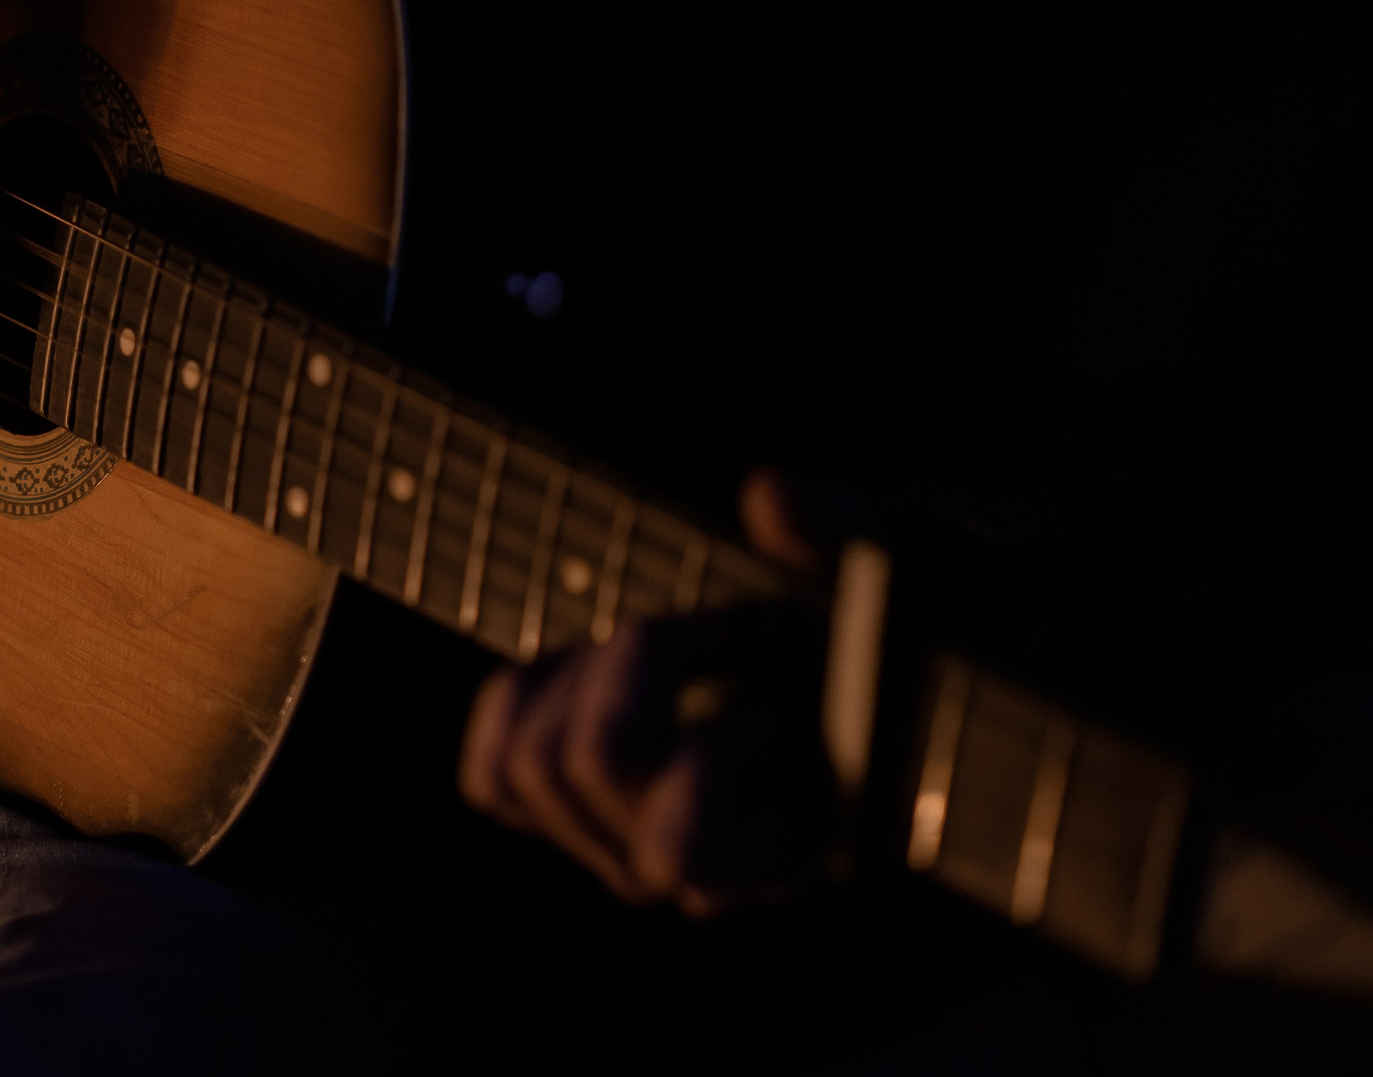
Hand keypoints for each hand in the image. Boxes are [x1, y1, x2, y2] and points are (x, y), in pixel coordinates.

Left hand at [456, 470, 837, 913]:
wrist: (832, 670)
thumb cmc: (873, 628)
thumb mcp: (882, 572)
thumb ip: (843, 534)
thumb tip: (769, 496)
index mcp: (794, 843)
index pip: (679, 844)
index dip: (703, 739)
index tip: (765, 652)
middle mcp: (701, 875)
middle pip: (590, 765)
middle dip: (637, 660)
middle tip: (708, 625)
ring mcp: (626, 852)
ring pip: (530, 766)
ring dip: (584, 672)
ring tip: (657, 643)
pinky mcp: (570, 819)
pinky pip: (491, 776)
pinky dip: (522, 702)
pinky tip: (586, 664)